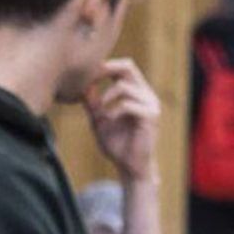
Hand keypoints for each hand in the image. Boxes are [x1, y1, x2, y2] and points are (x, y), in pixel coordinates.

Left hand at [85, 58, 161, 183]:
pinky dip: (115, 111)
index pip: (124, 67)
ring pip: (125, 86)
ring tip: (100, 110)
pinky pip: (128, 105)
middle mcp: (147, 95)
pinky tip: (110, 120)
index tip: (87, 74)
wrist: (130, 168)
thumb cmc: (118, 145)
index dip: (105, 66)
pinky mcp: (151, 117)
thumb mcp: (99, 120)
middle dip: (107, 69)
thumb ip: (93, 103)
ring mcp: (151, 105)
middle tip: (90, 79)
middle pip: (129, 67)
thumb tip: (82, 85)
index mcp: (137, 93)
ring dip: (107, 96)